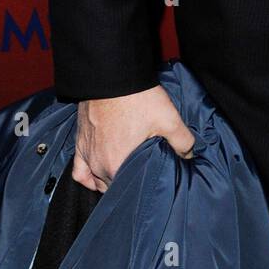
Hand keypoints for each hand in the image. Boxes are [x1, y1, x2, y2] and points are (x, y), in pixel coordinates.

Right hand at [71, 84, 195, 191]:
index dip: (144, 186)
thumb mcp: (169, 120)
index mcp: (118, 166)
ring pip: (98, 181)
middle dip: (129, 183)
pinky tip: (98, 175)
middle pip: (114, 186)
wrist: (111, 77)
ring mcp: (87, 155)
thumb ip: (183, 142)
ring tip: (127, 172)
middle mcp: (99, 166)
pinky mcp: (79, 143)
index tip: (155, 177)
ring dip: (111, 180)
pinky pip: (79, 172)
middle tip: (144, 172)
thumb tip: (189, 156)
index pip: (131, 191)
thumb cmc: (138, 99)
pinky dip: (88, 177)